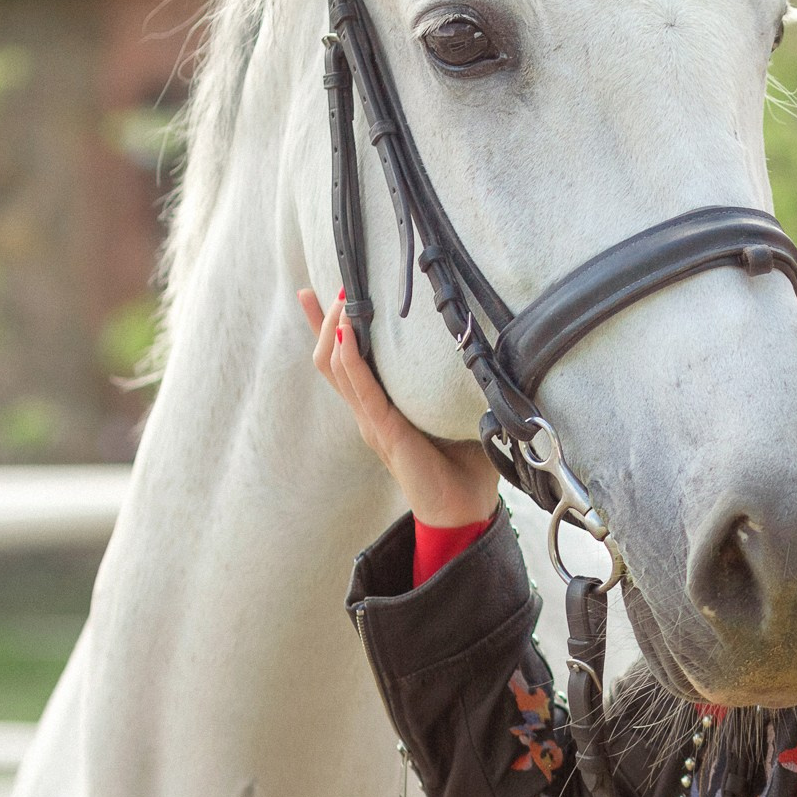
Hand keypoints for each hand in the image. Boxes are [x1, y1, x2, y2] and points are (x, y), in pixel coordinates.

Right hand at [299, 287, 499, 528]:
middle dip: (325, 320)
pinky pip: (363, 391)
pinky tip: (347, 334)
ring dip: (336, 330)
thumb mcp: (459, 413)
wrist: (465, 512)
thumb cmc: (467, 465)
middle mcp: (370, 414)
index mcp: (382, 409)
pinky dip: (352, 361)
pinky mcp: (386, 433)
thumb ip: (455, 384)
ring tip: (342, 297)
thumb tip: (480, 341)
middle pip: (330, 360)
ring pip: (338, 369)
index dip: (327, 329)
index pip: (344, 363)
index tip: (316, 293)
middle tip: (335, 284)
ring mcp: (373, 423)